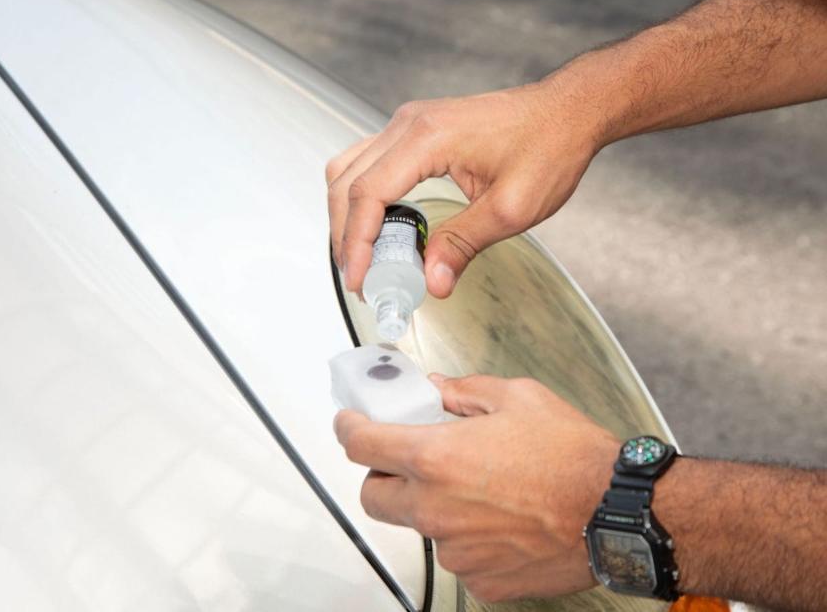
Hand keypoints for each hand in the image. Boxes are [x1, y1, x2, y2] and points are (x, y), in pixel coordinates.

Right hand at [325, 82, 602, 297]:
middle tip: (361, 278)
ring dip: (348, 215)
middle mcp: (408, 123)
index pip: (368, 194)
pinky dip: (362, 198)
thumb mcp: (511, 208)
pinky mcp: (414, 130)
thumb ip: (464, 244)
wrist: (569, 112)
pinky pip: (367, 162)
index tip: (360, 279)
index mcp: (427, 137)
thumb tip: (432, 281)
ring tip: (364, 257)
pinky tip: (379, 227)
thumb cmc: (548, 146)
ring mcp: (408, 123)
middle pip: (347, 182)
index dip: (356, 243)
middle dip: (346, 235)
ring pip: (349, 170)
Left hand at [334, 374, 619, 602]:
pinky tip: (501, 521)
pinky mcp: (480, 580)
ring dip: (433, 508)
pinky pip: (457, 556)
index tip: (351, 424)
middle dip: (384, 477)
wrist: (619, 514)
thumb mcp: (519, 399)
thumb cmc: (575, 458)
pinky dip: (468, 539)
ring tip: (480, 492)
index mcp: (436, 458)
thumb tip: (439, 389)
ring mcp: (455, 550)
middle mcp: (436, 509)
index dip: (349, 429)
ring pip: (420, 528)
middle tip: (410, 462)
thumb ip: (466, 392)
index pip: (361, 445)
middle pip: (374, 497)